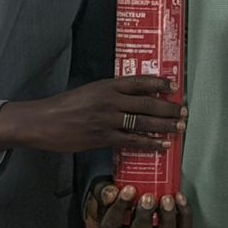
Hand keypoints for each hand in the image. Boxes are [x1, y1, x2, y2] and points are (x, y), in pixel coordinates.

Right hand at [0, 76, 186, 153]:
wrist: (43, 122)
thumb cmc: (65, 106)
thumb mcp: (90, 91)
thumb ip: (111, 93)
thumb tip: (133, 98)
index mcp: (107, 85)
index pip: (139, 81)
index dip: (159, 83)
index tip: (174, 85)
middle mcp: (110, 100)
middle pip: (147, 103)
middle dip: (168, 108)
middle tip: (184, 111)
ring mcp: (108, 120)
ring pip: (143, 122)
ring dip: (165, 126)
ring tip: (180, 127)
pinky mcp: (103, 138)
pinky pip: (132, 141)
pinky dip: (150, 143)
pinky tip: (163, 145)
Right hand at [78, 182, 193, 227]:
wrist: (130, 211)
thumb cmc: (115, 204)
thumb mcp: (103, 196)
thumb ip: (104, 193)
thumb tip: (111, 192)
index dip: (118, 210)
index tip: (128, 190)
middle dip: (143, 220)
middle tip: (148, 198)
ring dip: (167, 220)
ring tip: (167, 198)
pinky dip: (185, 216)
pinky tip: (179, 198)